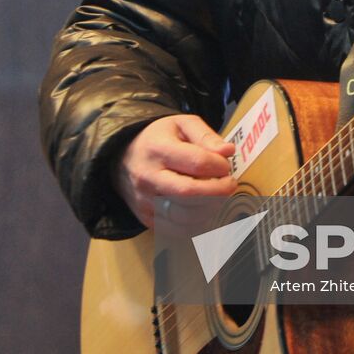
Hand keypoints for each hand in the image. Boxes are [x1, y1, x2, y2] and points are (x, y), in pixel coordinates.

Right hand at [112, 114, 236, 232]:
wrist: (123, 158)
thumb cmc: (159, 139)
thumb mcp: (181, 124)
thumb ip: (206, 135)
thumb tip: (228, 151)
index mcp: (158, 149)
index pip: (196, 162)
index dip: (219, 166)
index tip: (226, 165)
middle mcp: (148, 177)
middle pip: (190, 193)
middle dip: (218, 191)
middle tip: (230, 184)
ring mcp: (145, 201)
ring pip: (184, 216)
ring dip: (210, 209)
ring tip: (218, 197)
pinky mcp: (146, 219)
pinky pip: (177, 230)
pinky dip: (197, 224)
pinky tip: (205, 210)